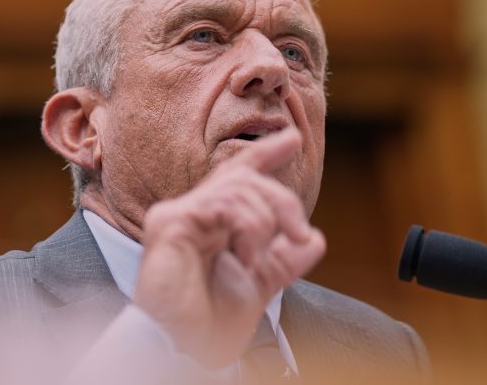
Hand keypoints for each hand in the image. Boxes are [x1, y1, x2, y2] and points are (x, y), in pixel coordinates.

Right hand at [133, 127, 325, 366]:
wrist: (185, 349)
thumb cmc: (209, 324)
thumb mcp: (260, 287)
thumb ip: (284, 261)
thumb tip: (316, 240)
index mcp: (211, 224)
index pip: (238, 177)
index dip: (266, 154)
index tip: (293, 138)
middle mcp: (191, 213)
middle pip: (243, 176)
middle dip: (281, 200)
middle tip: (301, 233)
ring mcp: (178, 215)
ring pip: (238, 188)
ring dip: (265, 223)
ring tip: (257, 260)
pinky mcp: (170, 222)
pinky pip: (223, 204)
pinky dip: (246, 229)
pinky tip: (244, 258)